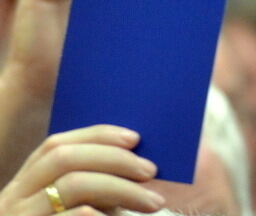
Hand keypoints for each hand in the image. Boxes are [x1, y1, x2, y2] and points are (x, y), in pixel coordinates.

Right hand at [0, 125, 164, 215]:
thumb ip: (93, 181)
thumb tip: (137, 160)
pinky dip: (101, 214)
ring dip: (122, 188)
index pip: (54, 144)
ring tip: (152, 202)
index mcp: (25, 182)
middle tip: (150, 170)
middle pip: (64, 158)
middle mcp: (15, 197)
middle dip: (114, 158)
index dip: (97, 136)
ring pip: (74, 185)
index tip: (135, 139)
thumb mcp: (74, 204)